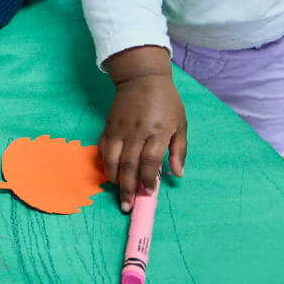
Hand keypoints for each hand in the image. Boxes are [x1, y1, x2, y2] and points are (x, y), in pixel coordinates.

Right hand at [99, 61, 186, 212]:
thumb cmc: (166, 101)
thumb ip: (179, 150)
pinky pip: (103, 149)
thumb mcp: (180, 123)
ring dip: (114, 179)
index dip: (148, 180)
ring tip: (118, 192)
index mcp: (158, 131)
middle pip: (129, 165)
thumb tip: (178, 174)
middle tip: (128, 205)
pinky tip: (109, 173)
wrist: (141, 78)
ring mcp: (119, 130)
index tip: (149, 192)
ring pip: (112, 159)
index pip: (150, 161)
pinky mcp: (108, 127)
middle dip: (128, 188)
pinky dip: (105, 163)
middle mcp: (137, 132)